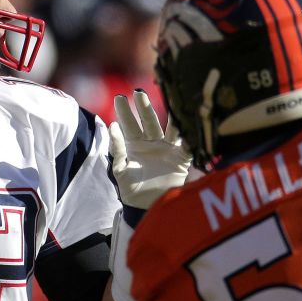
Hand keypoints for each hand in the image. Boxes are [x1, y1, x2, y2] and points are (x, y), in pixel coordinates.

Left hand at [109, 90, 191, 209]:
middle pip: (148, 121)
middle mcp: (152, 143)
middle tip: (138, 92)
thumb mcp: (121, 170)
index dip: (125, 112)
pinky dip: (189, 137)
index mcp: (135, 145)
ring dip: (168, 115)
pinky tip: (188, 123)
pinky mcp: (181, 159)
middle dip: (144, 107)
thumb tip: (112, 126)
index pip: (129, 124)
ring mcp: (168, 149)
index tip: (119, 97)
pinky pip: (187, 146)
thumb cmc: (132, 190)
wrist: (148, 208)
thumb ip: (118, 149)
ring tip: (169, 102)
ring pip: (169, 128)